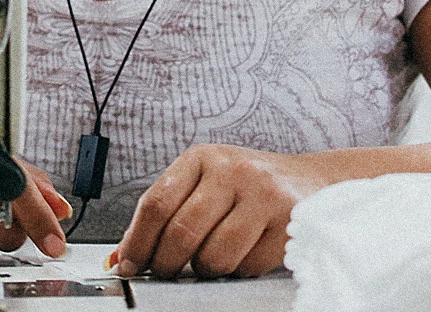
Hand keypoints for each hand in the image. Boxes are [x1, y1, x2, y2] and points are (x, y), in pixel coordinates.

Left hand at [111, 144, 322, 278]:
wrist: (308, 182)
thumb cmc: (246, 187)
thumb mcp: (203, 184)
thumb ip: (165, 214)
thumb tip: (121, 257)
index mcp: (202, 158)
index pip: (156, 203)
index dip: (137, 241)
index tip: (127, 264)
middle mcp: (232, 170)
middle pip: (181, 233)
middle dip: (166, 264)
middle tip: (165, 271)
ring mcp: (262, 195)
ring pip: (213, 256)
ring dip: (205, 269)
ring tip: (212, 256)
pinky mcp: (287, 222)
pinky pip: (245, 266)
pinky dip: (237, 270)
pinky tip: (244, 252)